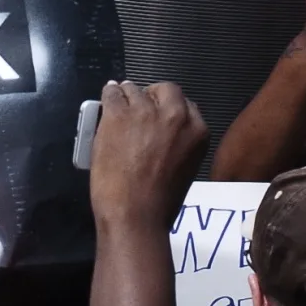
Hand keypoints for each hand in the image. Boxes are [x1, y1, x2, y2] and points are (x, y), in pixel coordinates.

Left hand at [89, 80, 207, 230]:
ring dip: (128, 96)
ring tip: (120, 104)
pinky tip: (108, 99)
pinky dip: (110, 95)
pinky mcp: (118, 114)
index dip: (168, 108)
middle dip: (153, 95)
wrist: (135, 215)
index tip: (158, 113)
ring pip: (135, 90)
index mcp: (197, 131)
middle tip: (141, 105)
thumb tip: (162, 135)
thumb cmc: (160, 203)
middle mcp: (176, 115)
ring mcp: (146, 112)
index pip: (185, 105)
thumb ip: (178, 144)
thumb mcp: (185, 168)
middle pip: (166, 90)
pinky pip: (112, 94)